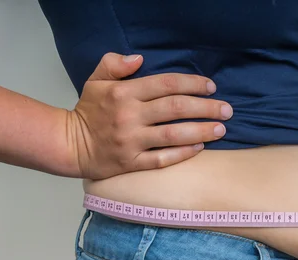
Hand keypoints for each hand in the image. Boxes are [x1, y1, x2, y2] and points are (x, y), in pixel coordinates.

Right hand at [68, 53, 232, 178]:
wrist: (70, 145)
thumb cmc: (89, 111)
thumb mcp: (96, 80)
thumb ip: (115, 64)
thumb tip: (140, 58)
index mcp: (124, 93)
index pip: (166, 84)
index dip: (193, 84)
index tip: (211, 87)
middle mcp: (129, 116)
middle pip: (176, 108)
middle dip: (206, 108)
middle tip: (227, 110)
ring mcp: (131, 141)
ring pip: (174, 135)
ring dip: (201, 131)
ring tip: (221, 129)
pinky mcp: (132, 163)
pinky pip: (163, 159)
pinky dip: (183, 153)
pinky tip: (200, 147)